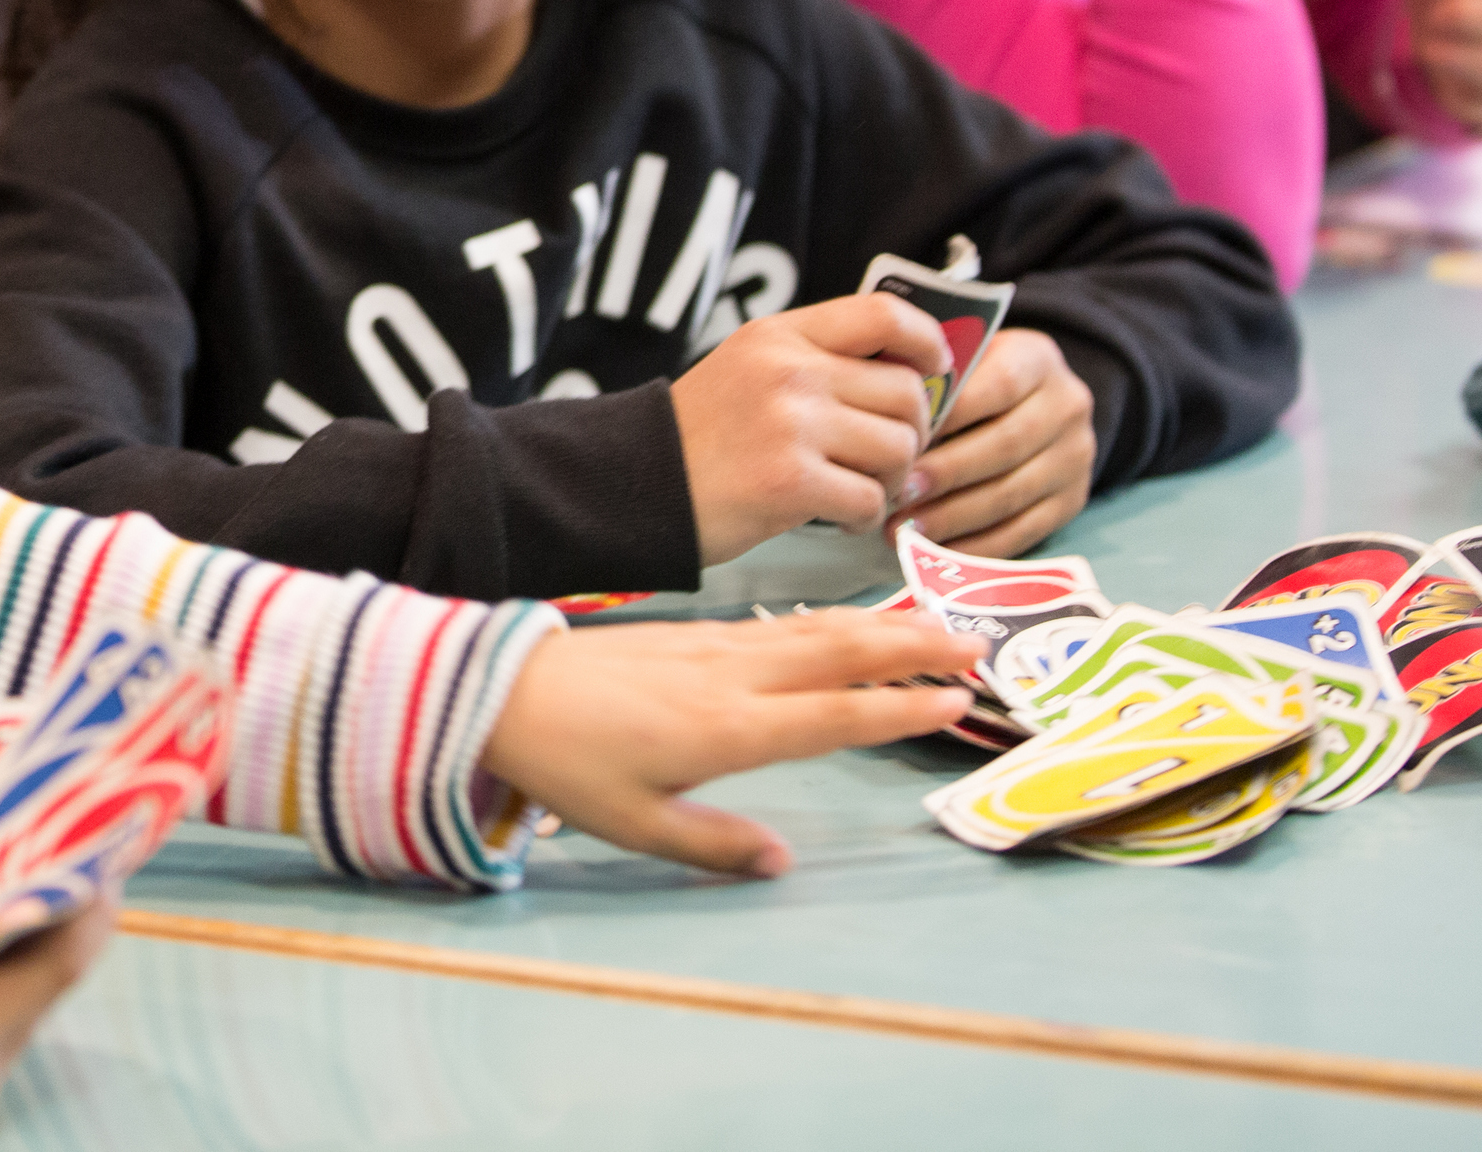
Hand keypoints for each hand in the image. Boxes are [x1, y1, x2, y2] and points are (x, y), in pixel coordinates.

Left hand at [483, 609, 981, 875]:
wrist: (501, 691)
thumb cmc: (568, 764)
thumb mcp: (634, 825)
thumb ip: (713, 845)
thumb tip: (783, 863)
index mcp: (727, 731)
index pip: (833, 717)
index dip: (898, 709)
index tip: (956, 703)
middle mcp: (733, 680)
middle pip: (840, 657)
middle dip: (913, 648)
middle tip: (981, 646)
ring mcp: (716, 649)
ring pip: (816, 632)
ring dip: (883, 625)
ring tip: (942, 623)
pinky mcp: (697, 635)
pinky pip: (783, 625)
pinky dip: (832, 619)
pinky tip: (854, 620)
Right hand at [672, 293, 947, 562]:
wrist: (635, 484)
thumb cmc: (704, 435)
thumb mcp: (752, 367)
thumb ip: (821, 360)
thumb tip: (917, 377)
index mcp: (781, 335)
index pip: (884, 314)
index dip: (927, 341)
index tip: (934, 368)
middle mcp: (789, 371)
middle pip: (906, 392)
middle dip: (912, 432)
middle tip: (883, 456)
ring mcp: (790, 425)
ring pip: (898, 450)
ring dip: (889, 480)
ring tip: (855, 488)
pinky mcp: (790, 482)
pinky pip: (870, 501)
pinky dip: (864, 518)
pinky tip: (836, 517)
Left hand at [889, 329, 1095, 555]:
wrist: (1038, 406)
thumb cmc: (977, 380)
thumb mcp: (965, 360)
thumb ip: (937, 379)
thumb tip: (890, 420)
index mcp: (1037, 360)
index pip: (998, 385)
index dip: (950, 414)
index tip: (903, 438)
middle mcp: (1067, 407)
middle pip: (1005, 445)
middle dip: (947, 473)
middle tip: (899, 493)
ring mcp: (1075, 459)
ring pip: (1012, 494)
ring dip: (955, 516)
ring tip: (908, 528)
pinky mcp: (1071, 502)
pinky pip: (1023, 531)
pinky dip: (977, 545)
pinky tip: (939, 550)